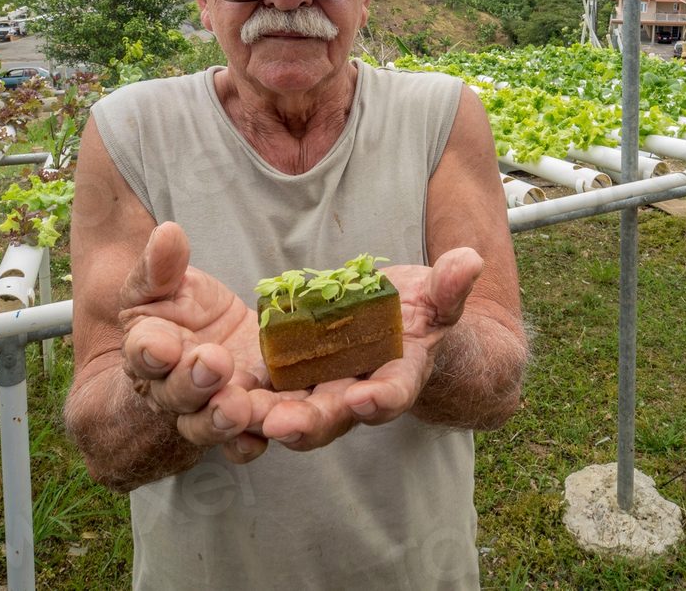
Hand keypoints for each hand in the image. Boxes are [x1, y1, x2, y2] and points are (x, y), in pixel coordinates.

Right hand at [118, 222, 269, 463]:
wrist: (210, 338)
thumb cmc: (180, 309)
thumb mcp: (167, 283)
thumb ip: (163, 266)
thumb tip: (168, 233)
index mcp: (150, 351)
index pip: (144, 353)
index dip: (150, 351)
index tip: (160, 343)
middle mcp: (176, 390)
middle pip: (179, 396)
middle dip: (194, 383)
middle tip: (213, 365)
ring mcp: (214, 408)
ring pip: (215, 423)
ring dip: (228, 419)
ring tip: (241, 407)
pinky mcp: (253, 417)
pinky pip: (252, 438)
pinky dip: (261, 438)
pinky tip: (280, 429)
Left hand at [248, 246, 482, 449]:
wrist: (396, 323)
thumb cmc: (422, 312)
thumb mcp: (438, 297)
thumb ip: (450, 285)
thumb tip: (471, 260)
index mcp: (397, 378)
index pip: (393, 393)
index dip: (383, 398)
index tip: (368, 397)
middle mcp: (355, 394)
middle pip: (332, 415)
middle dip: (309, 421)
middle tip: (283, 424)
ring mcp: (318, 389)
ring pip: (289, 410)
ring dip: (264, 415)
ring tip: (236, 413)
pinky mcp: (286, 376)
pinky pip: (261, 392)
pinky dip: (241, 396)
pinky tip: (214, 394)